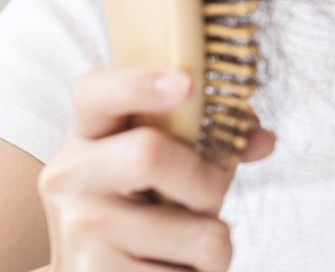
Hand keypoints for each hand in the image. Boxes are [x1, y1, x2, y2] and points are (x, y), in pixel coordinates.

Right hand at [39, 66, 275, 270]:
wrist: (90, 271)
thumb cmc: (136, 210)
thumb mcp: (158, 168)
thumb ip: (208, 145)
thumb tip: (262, 140)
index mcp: (88, 134)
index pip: (97, 92)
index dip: (140, 82)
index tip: (185, 82)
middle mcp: (71, 176)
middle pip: (150, 153)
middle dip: (207, 182)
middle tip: (209, 199)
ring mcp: (80, 230)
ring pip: (197, 232)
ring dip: (215, 245)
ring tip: (186, 246)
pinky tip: (170, 268)